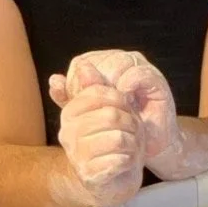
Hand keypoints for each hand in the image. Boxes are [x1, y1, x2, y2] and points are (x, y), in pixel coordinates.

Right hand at [50, 60, 145, 206]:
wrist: (112, 180)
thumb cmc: (113, 140)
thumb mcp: (109, 109)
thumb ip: (96, 87)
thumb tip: (82, 65)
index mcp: (70, 112)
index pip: (99, 93)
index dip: (122, 99)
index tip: (126, 109)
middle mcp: (68, 133)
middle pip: (112, 115)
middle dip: (131, 123)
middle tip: (132, 132)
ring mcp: (77, 156)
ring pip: (118, 138)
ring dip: (132, 143)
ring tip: (129, 147)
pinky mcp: (90, 176)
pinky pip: (120, 160)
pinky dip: (130, 160)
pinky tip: (125, 163)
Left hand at [51, 48, 180, 162]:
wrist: (148, 145)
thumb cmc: (120, 128)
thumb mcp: (90, 114)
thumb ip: (72, 98)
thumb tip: (53, 80)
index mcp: (102, 65)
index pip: (81, 63)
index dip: (75, 82)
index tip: (75, 103)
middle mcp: (120, 61)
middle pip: (98, 61)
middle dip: (93, 85)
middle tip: (92, 106)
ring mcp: (139, 67)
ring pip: (117, 63)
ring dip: (111, 86)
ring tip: (111, 106)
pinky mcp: (154, 78)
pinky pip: (138, 72)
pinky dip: (128, 85)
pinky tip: (126, 100)